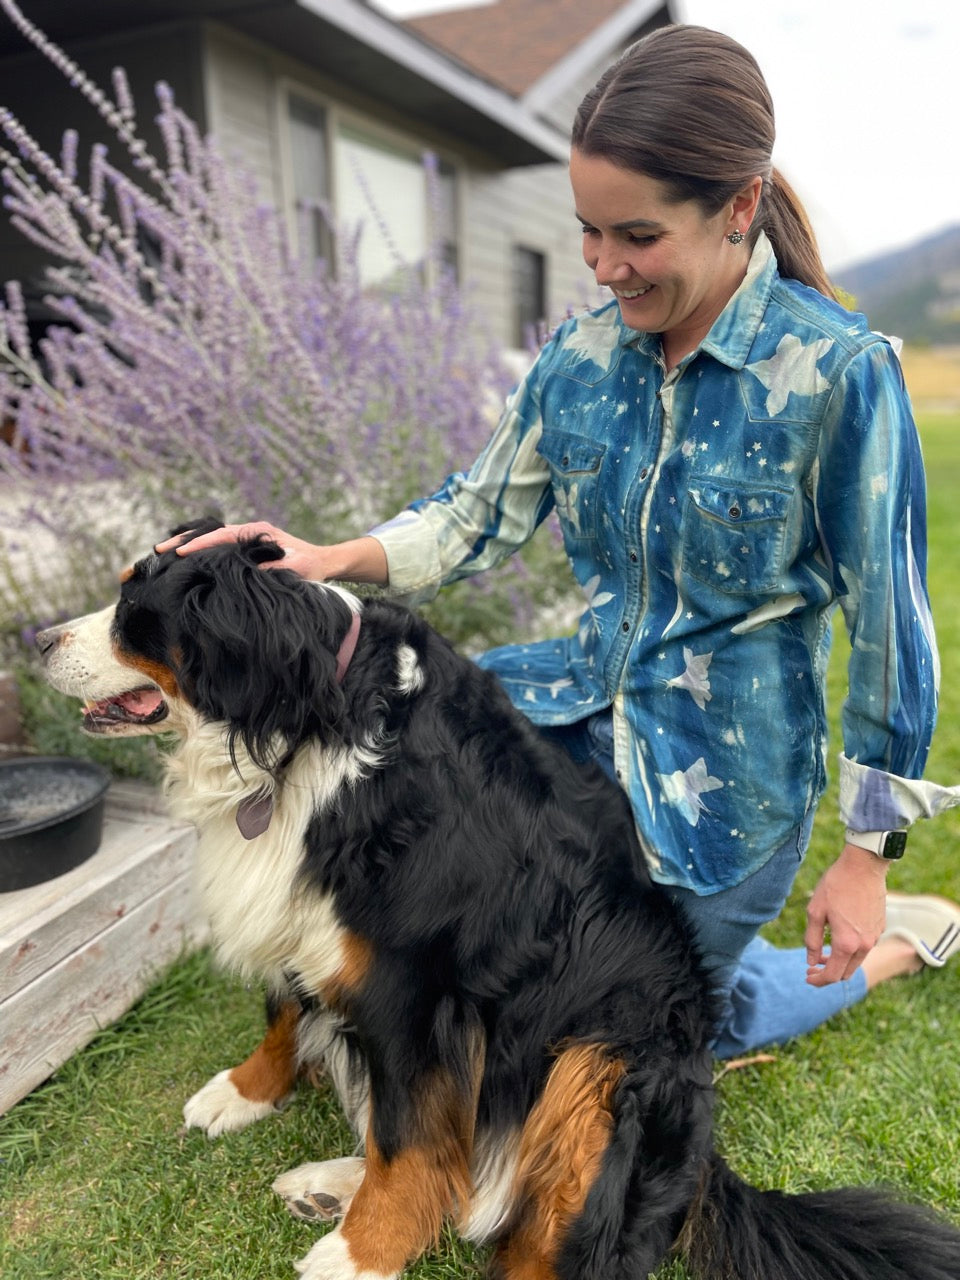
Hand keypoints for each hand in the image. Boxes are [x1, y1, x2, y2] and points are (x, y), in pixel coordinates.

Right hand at [153, 523, 388, 584]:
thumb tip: (247, 572)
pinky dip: (200, 548)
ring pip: (212, 537)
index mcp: (258, 532)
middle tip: (159, 549)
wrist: (326, 562)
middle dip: (184, 540)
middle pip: (210, 532)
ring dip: (188, 543)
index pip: (222, 537)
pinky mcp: (247, 546)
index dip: (201, 545)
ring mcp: (247, 537)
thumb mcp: (294, 569)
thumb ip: (272, 569)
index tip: (182, 553)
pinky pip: (218, 545)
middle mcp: (250, 530)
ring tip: (163, 551)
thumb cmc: (312, 567)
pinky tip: (185, 557)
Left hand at [804, 843, 888, 985]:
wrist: (864, 866)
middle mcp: (864, 945)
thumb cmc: (836, 886)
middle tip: (812, 965)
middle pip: (846, 972)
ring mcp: (875, 937)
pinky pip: (864, 947)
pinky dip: (851, 949)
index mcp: (846, 944)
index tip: (807, 977)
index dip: (818, 980)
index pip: (833, 975)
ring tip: (822, 950)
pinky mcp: (880, 927)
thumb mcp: (815, 912)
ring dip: (840, 961)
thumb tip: (811, 961)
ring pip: (856, 961)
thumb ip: (812, 940)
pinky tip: (839, 935)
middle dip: (828, 973)